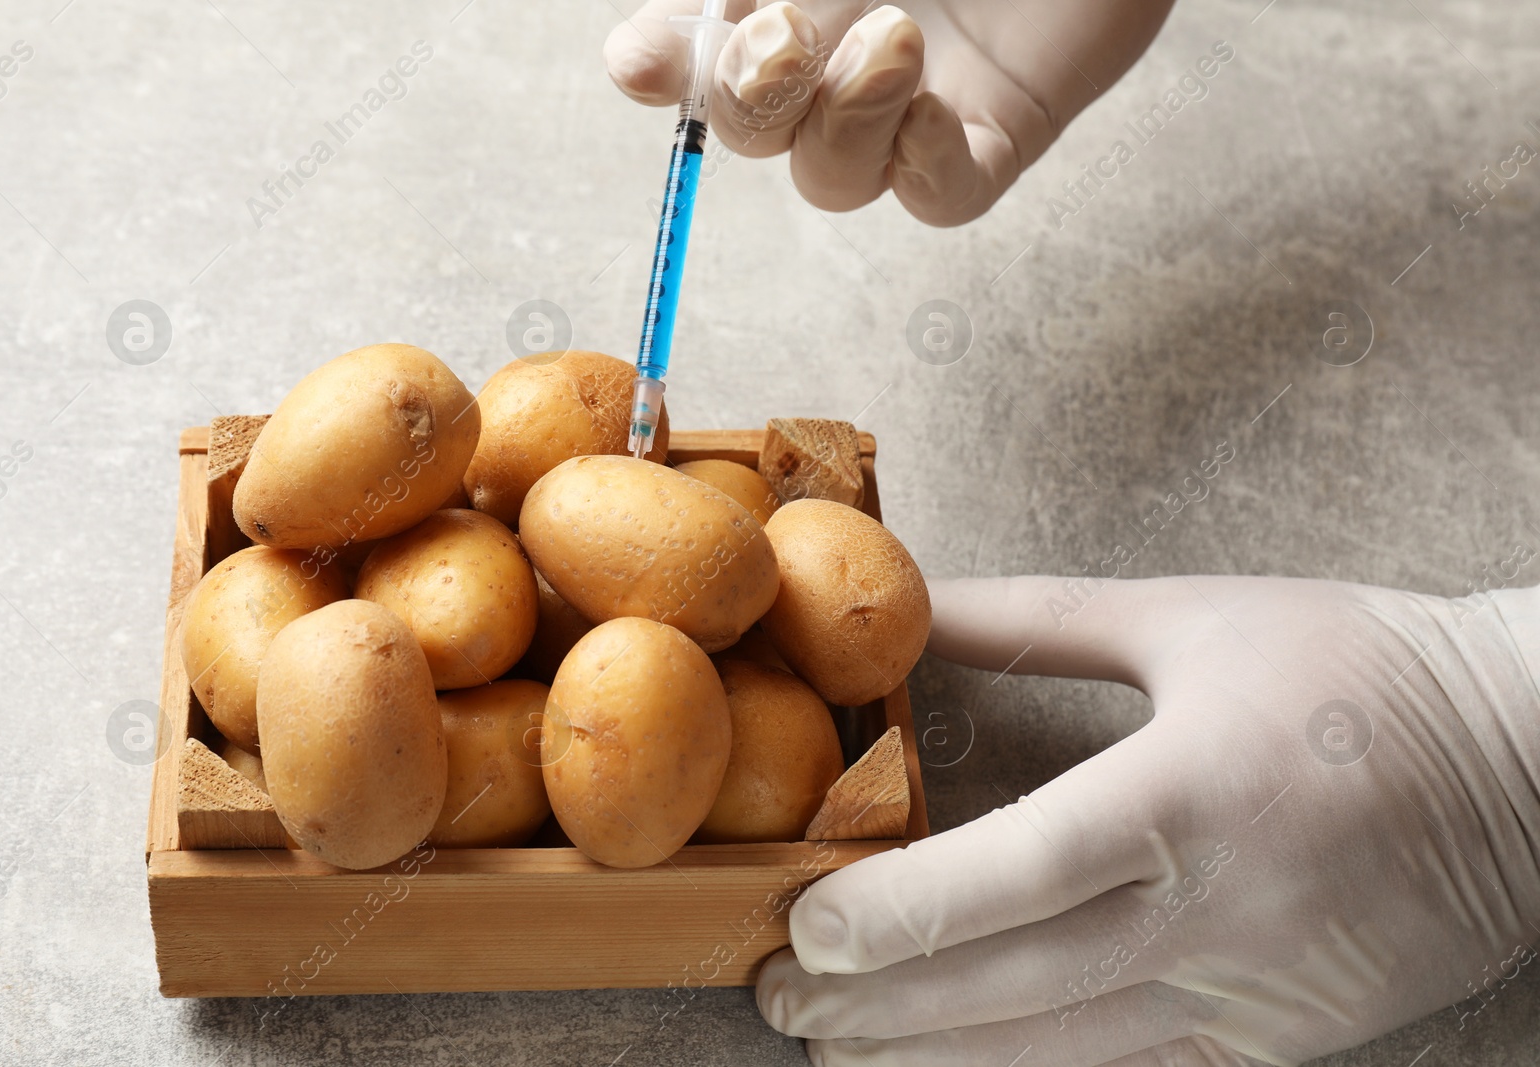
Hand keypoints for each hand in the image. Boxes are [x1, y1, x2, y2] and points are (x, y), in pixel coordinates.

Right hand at [603, 1, 1173, 225]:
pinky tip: (930, 108)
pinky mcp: (999, 135)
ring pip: (833, 177)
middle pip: (751, 129)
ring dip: (842, 121)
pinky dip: (922, 168)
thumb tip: (724, 8)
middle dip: (745, 97)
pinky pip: (943, 197)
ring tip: (896, 37)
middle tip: (782, 35)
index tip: (641, 60)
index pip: (698, 51)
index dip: (663, 66)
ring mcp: (916, 104)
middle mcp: (840, 57)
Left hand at [757, 574, 1539, 1063]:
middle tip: (778, 999)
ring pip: (1063, 1054)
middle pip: (1016, 986)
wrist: (1530, 762)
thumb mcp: (1190, 618)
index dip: (899, 914)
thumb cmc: (1353, 670)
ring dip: (934, 1060)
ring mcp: (1255, 992)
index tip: (801, 928)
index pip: (1018, 873)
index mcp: (1194, 791)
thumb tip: (903, 611)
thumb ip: (1032, 622)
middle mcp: (1222, 910)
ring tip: (835, 1050)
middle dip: (880, 1006)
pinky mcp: (1281, 1038)